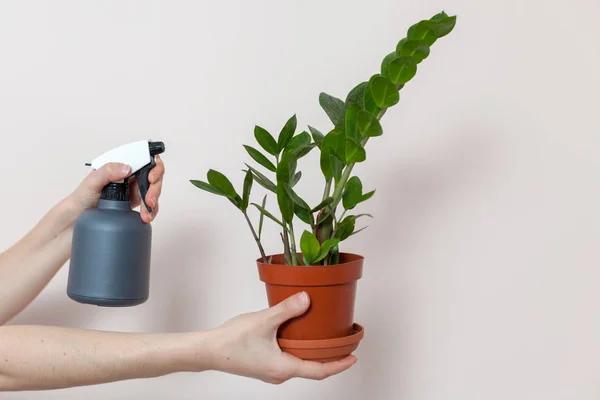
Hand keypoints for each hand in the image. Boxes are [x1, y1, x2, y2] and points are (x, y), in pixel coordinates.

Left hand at [69, 156, 164, 222]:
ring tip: (146, 214)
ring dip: (154, 202)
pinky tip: (146, 218)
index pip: (142, 161)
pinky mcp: (130, 210)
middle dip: (155, 188)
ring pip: (152, 193)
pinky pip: (147, 208)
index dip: (153, 166)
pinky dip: (150, 212)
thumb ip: (107, 171)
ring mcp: (129, 195)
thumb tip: (127, 167)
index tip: (152, 177)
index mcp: (117, 169)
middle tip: (149, 199)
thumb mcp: (90, 183)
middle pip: (151, 177)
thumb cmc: (76, 203)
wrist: (70, 227)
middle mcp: (126, 180)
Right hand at [207, 292, 356, 383]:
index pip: (320, 371)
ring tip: (324, 339)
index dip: (339, 364)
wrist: (208, 351)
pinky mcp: (263, 364)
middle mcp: (280, 374)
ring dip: (313, 353)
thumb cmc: (232, 341)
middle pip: (312, 368)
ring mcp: (271, 371)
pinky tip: (297, 335)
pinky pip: (288, 359)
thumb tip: (307, 299)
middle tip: (343, 345)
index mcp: (284, 368)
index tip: (353, 356)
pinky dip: (299, 350)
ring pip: (299, 363)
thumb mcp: (263, 321)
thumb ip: (286, 309)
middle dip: (329, 358)